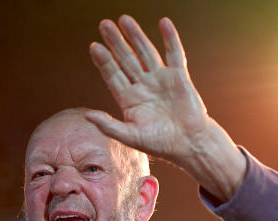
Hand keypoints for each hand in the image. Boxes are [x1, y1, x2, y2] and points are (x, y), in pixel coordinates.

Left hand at [87, 15, 245, 200]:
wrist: (190, 144)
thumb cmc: (161, 143)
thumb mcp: (131, 137)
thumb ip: (109, 126)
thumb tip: (87, 116)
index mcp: (130, 100)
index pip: (113, 76)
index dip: (104, 61)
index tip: (94, 47)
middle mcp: (143, 86)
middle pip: (126, 59)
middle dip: (116, 43)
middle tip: (104, 25)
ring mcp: (160, 79)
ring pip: (146, 53)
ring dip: (136, 36)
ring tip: (125, 19)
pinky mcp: (179, 76)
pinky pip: (174, 54)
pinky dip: (170, 38)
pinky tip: (164, 23)